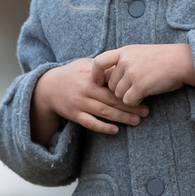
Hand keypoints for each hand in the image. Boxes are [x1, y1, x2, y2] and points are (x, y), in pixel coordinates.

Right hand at [31, 58, 149, 142]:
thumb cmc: (72, 74)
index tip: (144, 92)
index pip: (113, 83)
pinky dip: (103, 127)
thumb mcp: (86, 65)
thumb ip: (103, 68)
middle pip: (112, 99)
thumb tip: (125, 68)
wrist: (48, 87)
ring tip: (137, 121)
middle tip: (146, 110)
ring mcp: (79, 103)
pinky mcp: (74, 115)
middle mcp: (85, 89)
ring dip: (122, 117)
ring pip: (104, 112)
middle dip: (130, 106)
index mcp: (90, 75)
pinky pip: (90, 123)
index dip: (129, 88)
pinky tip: (115, 130)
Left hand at [94, 44, 194, 106]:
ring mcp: (132, 73)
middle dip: (119, 90)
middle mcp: (125, 61)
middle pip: (110, 84)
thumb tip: (108, 76)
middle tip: (134, 89)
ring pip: (118, 94)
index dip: (96, 74)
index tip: (99, 82)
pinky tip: (145, 96)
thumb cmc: (162, 59)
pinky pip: (128, 101)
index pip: (99, 62)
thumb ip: (124, 61)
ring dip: (128, 97)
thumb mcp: (139, 53)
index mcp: (124, 51)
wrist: (181, 61)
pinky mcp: (140, 86)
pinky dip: (135, 102)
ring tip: (142, 91)